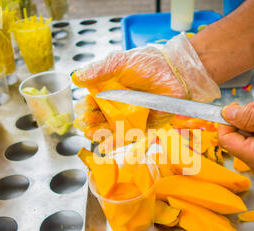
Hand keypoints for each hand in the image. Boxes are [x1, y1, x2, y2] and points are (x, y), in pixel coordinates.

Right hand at [72, 33, 220, 128]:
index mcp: (110, 88)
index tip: (81, 108)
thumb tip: (77, 77)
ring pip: (109, 129)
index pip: (92, 100)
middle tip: (84, 123)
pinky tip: (105, 145)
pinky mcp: (142, 127)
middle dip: (89, 122)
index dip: (85, 106)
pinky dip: (115, 142)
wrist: (177, 73)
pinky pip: (126, 136)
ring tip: (91, 134)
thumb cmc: (151, 63)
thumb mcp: (121, 62)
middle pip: (98, 117)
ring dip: (98, 133)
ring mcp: (129, 116)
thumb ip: (99, 70)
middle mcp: (118, 103)